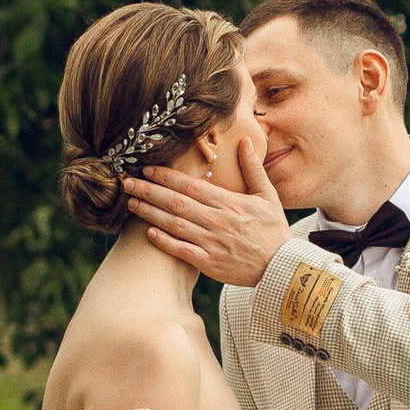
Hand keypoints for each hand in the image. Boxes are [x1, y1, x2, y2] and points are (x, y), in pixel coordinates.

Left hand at [125, 111, 290, 285]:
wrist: (282, 267)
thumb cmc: (273, 231)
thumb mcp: (267, 196)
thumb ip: (253, 168)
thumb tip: (245, 142)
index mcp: (229, 203)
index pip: (191, 185)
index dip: (167, 177)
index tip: (148, 169)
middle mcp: (217, 221)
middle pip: (176, 202)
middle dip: (149, 191)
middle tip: (127, 183)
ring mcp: (211, 243)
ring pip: (174, 224)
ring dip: (150, 213)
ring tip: (131, 203)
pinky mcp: (209, 263)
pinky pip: (181, 250)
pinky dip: (164, 241)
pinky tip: (148, 231)